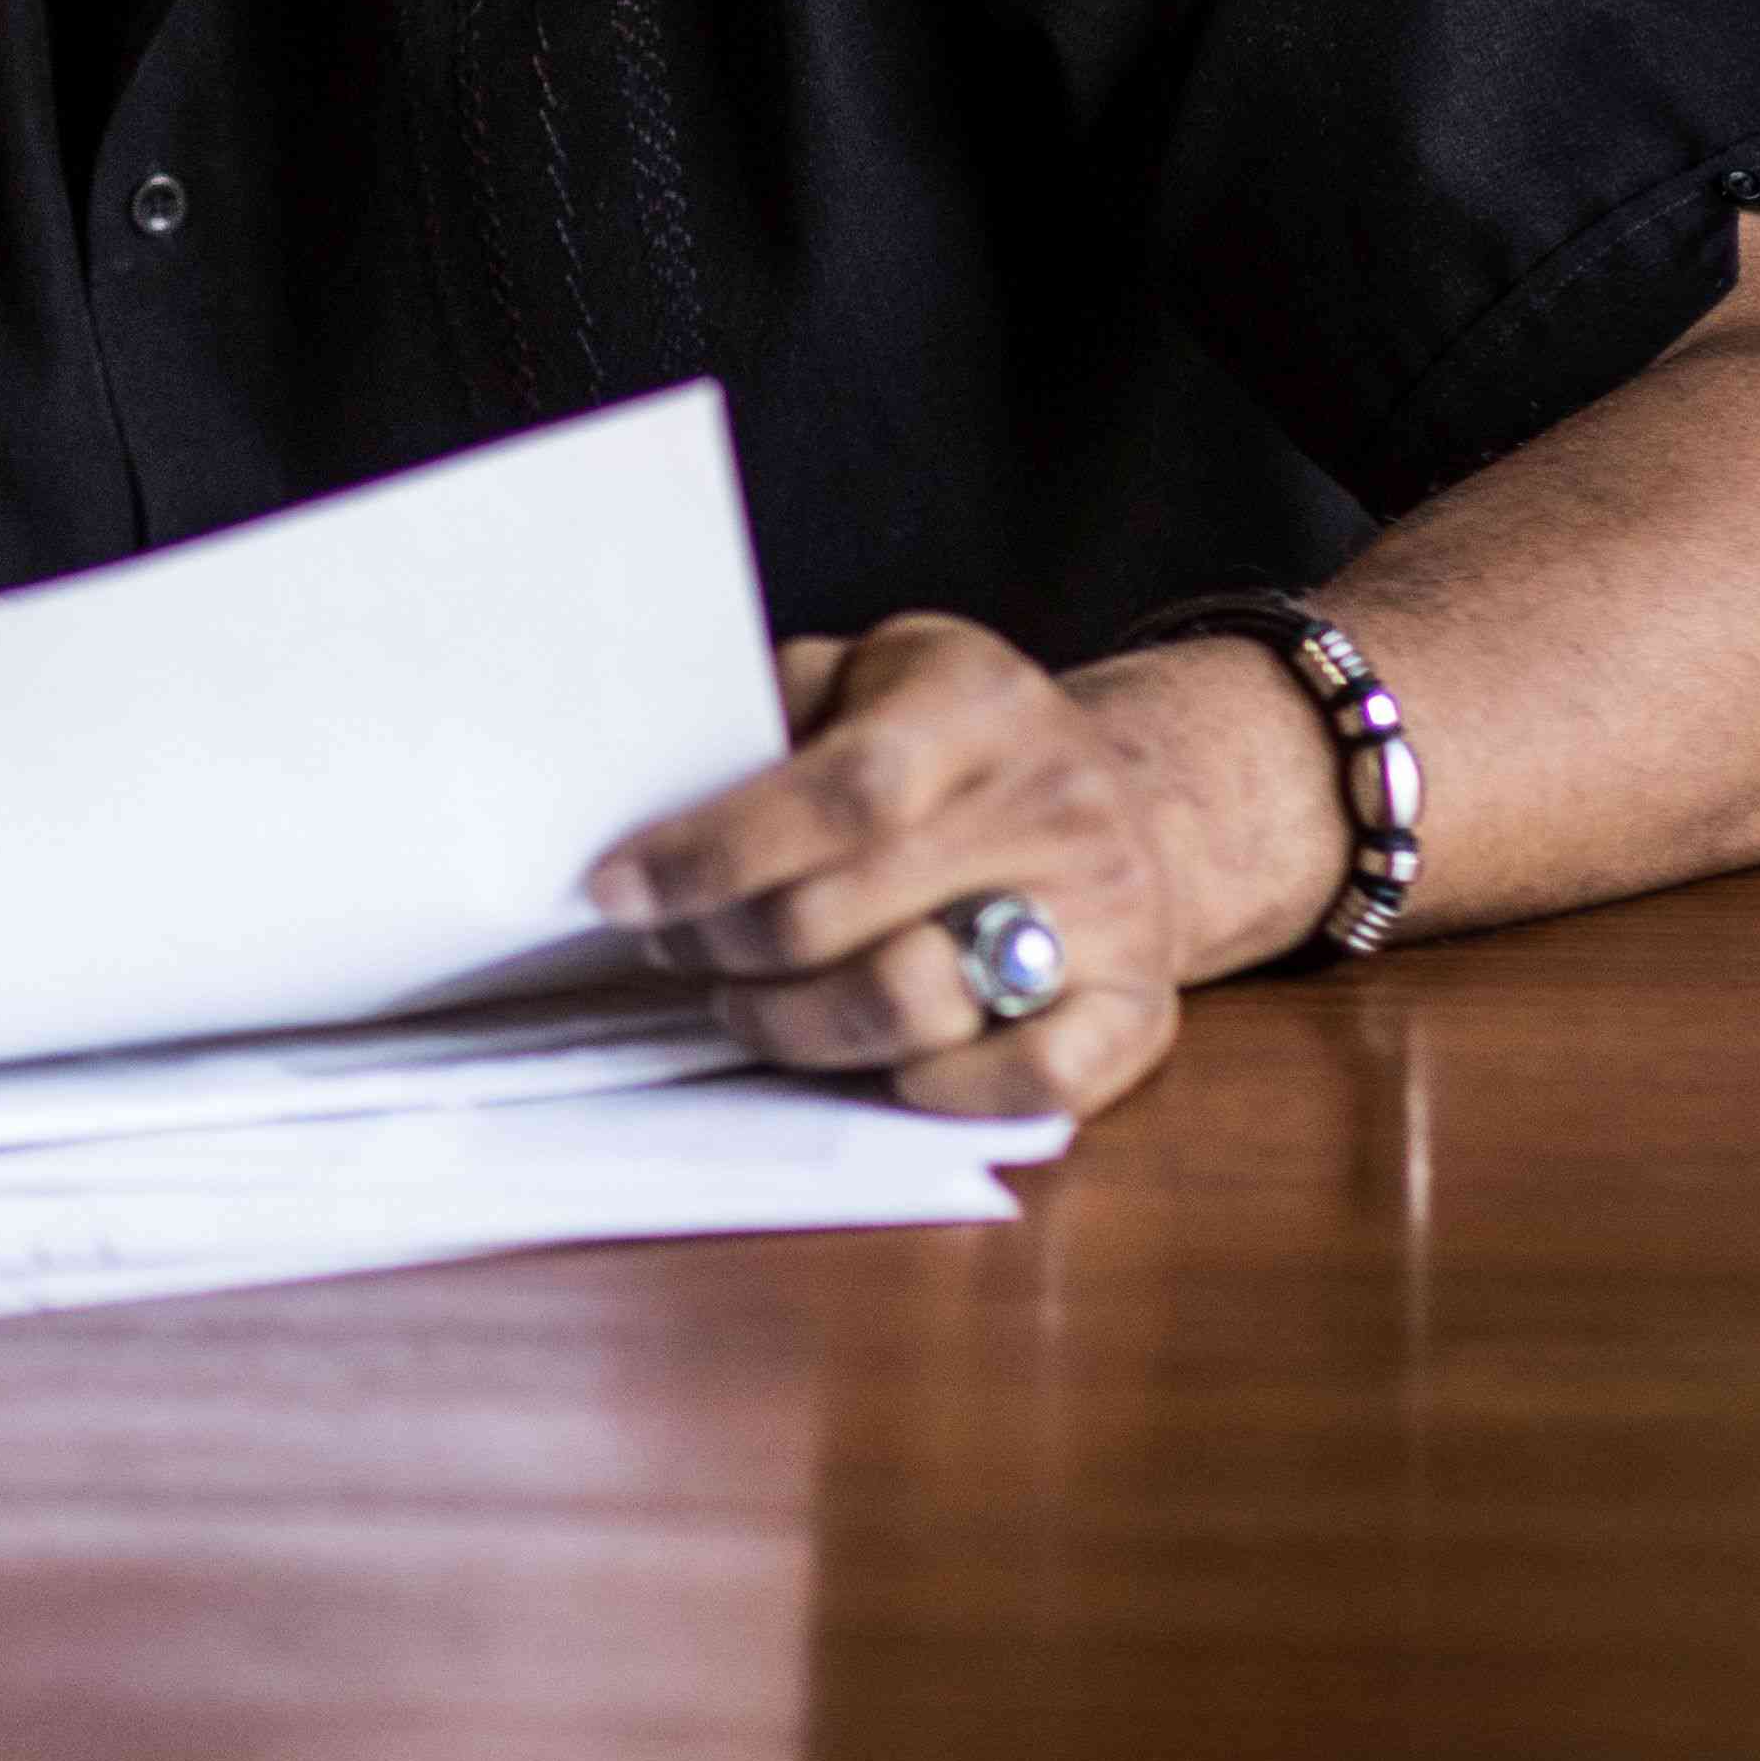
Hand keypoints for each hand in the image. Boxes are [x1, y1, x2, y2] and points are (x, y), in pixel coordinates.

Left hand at [584, 616, 1203, 1120]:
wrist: (1138, 795)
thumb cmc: (953, 741)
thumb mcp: (868, 672)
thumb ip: (771, 713)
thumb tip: (644, 791)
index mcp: (978, 702)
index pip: (838, 793)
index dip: (715, 853)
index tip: (617, 890)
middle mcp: (1057, 805)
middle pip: (849, 911)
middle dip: (725, 944)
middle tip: (668, 945)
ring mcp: (1112, 915)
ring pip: (916, 1006)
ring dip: (794, 1023)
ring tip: (742, 1000)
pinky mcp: (1142, 1012)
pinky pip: (1030, 1083)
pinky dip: (935, 1088)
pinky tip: (876, 1064)